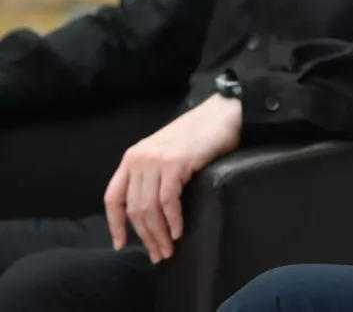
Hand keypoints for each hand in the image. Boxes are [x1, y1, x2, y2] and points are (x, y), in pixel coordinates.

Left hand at [104, 94, 241, 261]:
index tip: (121, 245)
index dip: (115, 225)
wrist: (224, 113)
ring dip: (159, 234)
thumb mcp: (166, 152)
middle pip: (134, 209)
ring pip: (149, 209)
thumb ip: (153, 174)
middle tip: (158, 254)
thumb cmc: (200, 135)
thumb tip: (149, 210)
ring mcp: (156, 160)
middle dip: (145, 236)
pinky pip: (168, 201)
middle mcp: (138, 159)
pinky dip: (173, 221)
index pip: (113, 198)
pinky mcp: (175, 163)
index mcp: (132, 158)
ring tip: (169, 249)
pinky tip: (179, 231)